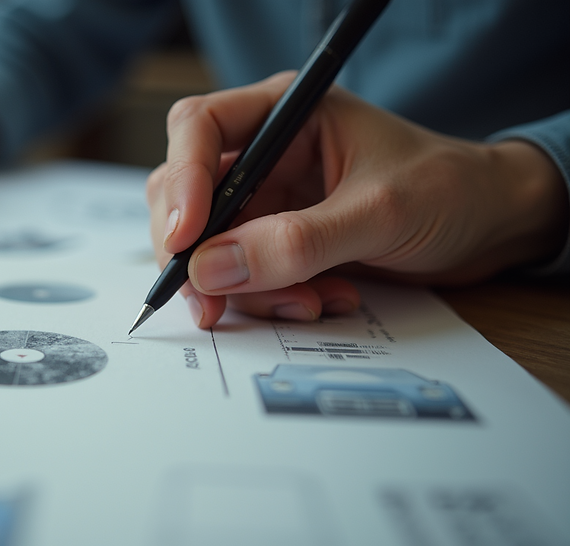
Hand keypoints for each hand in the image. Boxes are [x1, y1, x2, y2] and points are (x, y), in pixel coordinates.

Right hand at [148, 72, 566, 327]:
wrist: (490, 228)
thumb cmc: (449, 190)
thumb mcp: (378, 213)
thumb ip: (296, 242)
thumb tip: (211, 269)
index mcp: (286, 114)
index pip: (200, 128)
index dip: (182, 182)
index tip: (184, 240)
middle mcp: (267, 154)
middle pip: (185, 194)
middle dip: (196, 252)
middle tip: (212, 300)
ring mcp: (269, 202)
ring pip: (208, 245)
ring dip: (241, 287)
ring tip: (306, 302)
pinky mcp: (278, 243)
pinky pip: (243, 276)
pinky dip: (269, 299)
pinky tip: (322, 300)